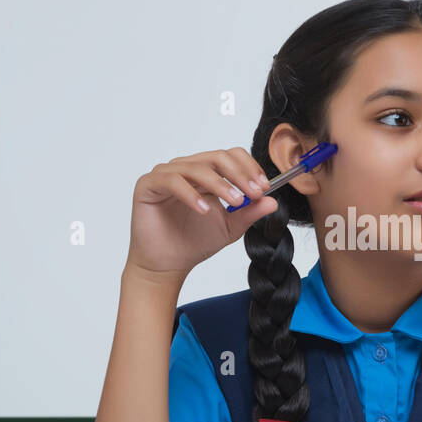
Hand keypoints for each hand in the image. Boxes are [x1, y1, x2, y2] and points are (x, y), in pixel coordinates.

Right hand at [124, 148, 279, 280]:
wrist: (168, 265)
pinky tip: (204, 209)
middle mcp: (186, 169)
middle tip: (255, 192)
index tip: (264, 187)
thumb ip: (250, 213)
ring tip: (235, 202)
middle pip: (217, 157)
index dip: (249, 168)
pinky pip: (172, 181)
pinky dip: (190, 194)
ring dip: (220, 184)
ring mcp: (166, 174)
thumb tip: (273, 202)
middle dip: (240, 174)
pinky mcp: (148, 185)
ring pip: (197, 167)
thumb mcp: (230, 227)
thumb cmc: (193, 243)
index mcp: (206, 174)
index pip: (230, 157)